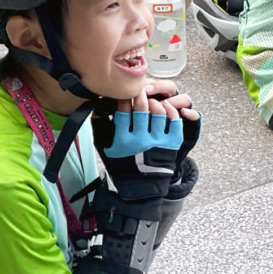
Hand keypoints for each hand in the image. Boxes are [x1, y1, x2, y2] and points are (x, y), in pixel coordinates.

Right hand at [94, 83, 198, 200]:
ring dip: (154, 102)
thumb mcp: (106, 149)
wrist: (142, 186)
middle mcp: (141, 140)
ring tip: (151, 99)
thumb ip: (101, 128)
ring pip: (159, 112)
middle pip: (141, 109)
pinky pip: (175, 122)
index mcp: (124, 141)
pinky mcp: (172, 144)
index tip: (123, 91)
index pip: (123, 112)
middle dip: (139, 94)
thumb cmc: (122, 165)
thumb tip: (98, 108)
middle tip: (138, 88)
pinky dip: (171, 111)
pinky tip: (165, 107)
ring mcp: (158, 142)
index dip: (123, 99)